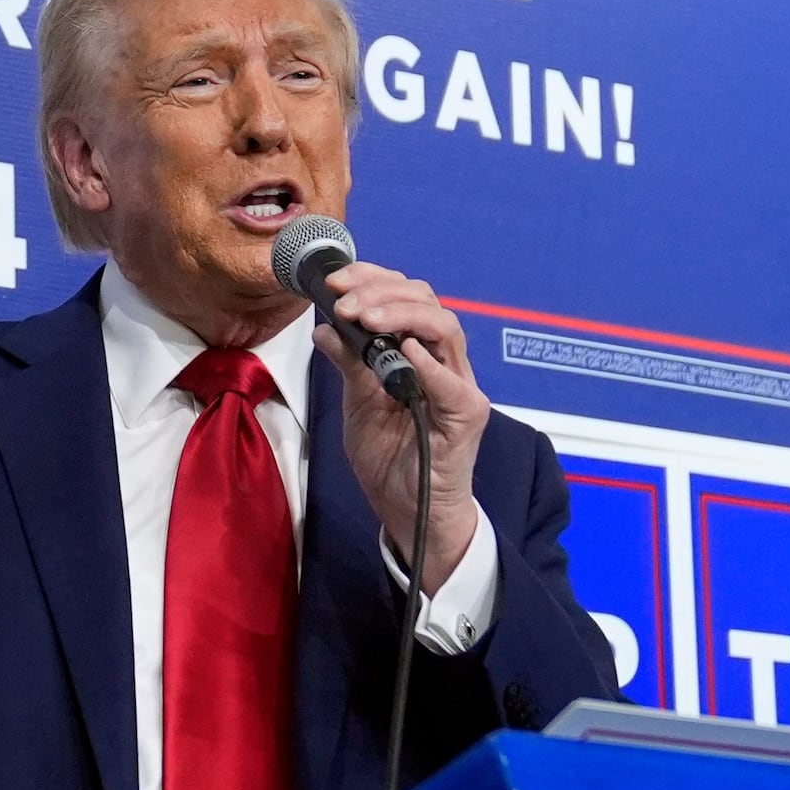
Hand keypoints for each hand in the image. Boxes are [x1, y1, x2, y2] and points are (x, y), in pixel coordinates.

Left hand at [313, 261, 488, 594]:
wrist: (406, 509)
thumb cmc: (390, 456)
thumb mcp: (358, 402)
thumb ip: (349, 363)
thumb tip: (324, 327)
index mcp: (417, 352)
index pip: (406, 297)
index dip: (373, 280)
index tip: (335, 282)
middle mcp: (442, 363)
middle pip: (426, 302)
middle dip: (381, 292)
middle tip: (344, 301)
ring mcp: (457, 387)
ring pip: (444, 329)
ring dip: (401, 315)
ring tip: (366, 318)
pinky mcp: (465, 416)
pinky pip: (452, 383)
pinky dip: (429, 363)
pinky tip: (403, 350)